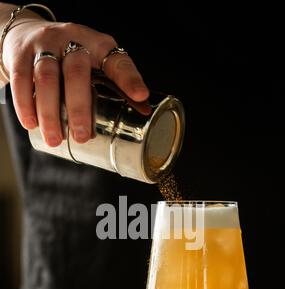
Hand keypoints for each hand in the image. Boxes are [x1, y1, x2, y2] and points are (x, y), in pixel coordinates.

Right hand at [2, 18, 149, 145]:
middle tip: (82, 137)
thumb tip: (145, 112)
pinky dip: (25, 104)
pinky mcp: (21, 55)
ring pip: (47, 78)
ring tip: (56, 139)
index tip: (141, 96)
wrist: (26, 34)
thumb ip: (113, 84)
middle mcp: (72, 41)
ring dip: (50, 112)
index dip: (129, 78)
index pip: (117, 60)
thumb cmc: (70, 57)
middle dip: (80, 108)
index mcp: (98, 46)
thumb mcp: (93, 64)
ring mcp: (45, 46)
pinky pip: (21, 80)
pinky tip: (31, 124)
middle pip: (76, 72)